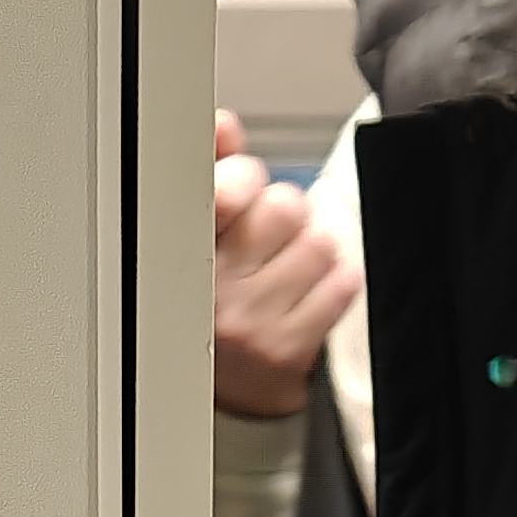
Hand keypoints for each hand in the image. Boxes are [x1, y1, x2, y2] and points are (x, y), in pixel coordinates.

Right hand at [214, 110, 362, 419]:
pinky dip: (334, 282)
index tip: (235, 196)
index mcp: (174, 251)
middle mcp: (206, 290)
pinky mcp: (286, 351)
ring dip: (310, 249)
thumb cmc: (207, 295)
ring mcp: (247, 323)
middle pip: (283, 206)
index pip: (229, 185)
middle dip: (281, 215)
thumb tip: (224, 126)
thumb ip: (208, 169)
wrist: (216, 390)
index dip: (243, 181)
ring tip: (283, 269)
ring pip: (319, 242)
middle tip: (262, 241)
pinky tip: (304, 293)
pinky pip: (342, 283)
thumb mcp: (194, 229)